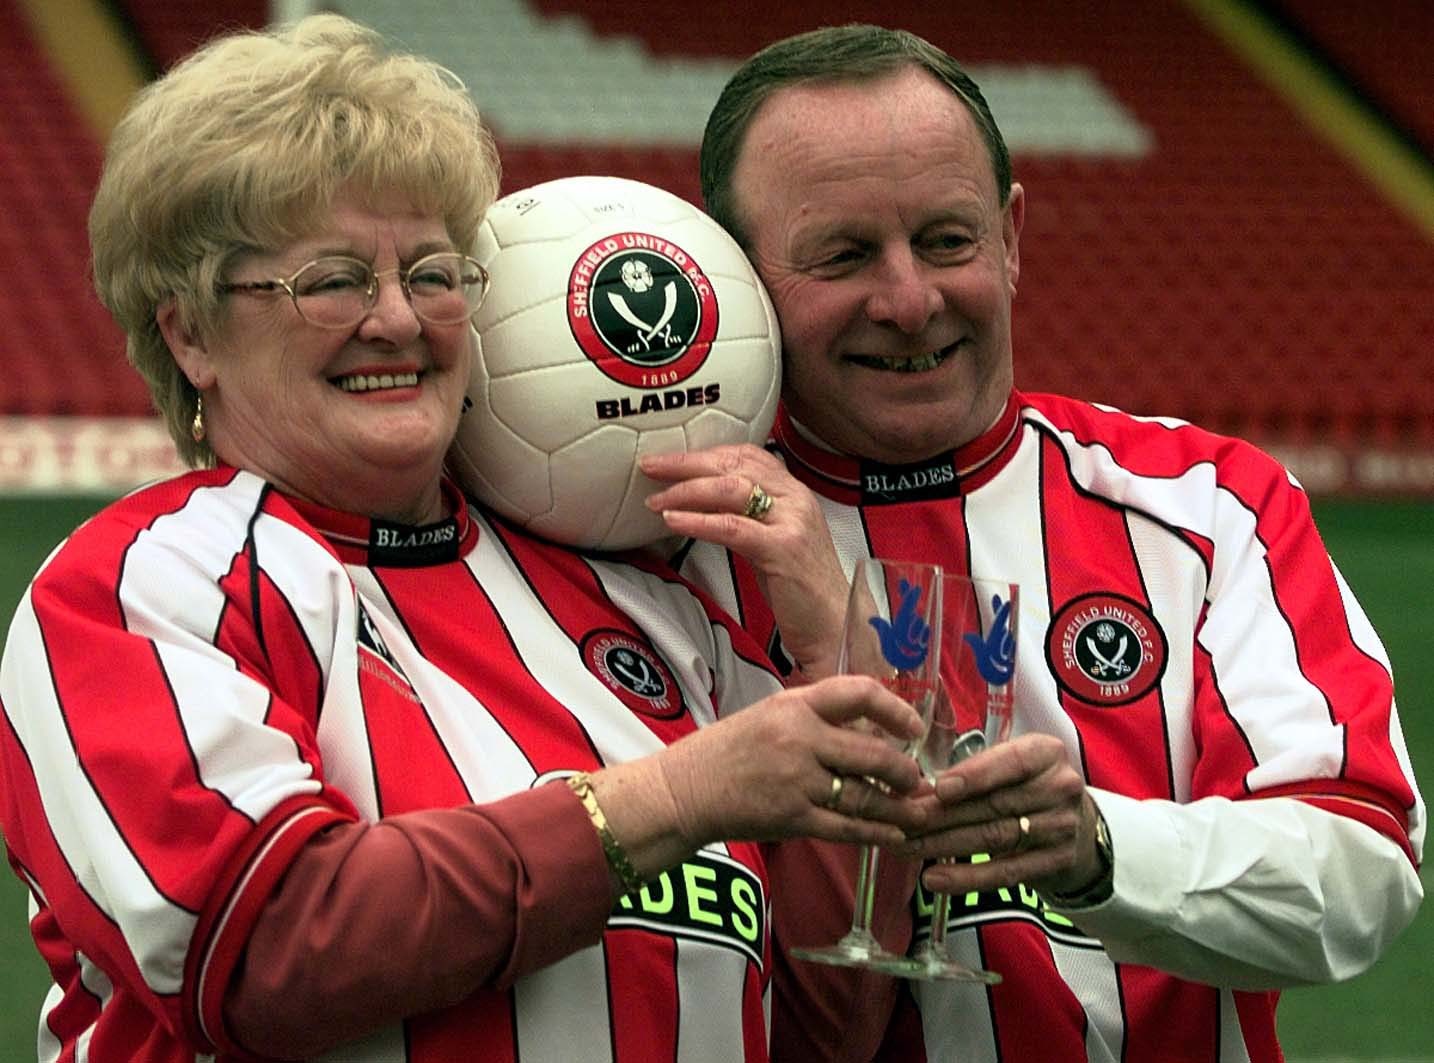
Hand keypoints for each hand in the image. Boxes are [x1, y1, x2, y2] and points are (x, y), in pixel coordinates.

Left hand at [641, 445, 847, 679]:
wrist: (835, 624)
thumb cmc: (801, 589)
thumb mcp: (772, 541)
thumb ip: (747, 517)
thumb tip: (703, 506)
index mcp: (794, 492)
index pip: (746, 455)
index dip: (705, 453)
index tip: (671, 459)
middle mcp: (796, 499)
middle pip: (734, 465)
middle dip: (687, 463)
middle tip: (652, 467)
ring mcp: (792, 521)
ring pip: (730, 489)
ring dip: (686, 491)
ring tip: (657, 500)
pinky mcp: (783, 549)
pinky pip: (732, 527)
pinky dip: (698, 520)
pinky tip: (674, 520)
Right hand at [662, 674, 929, 845]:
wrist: (683, 790)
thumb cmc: (726, 751)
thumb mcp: (769, 715)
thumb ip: (815, 718)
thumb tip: (867, 731)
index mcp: (795, 705)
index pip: (860, 694)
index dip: (897, 710)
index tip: (914, 727)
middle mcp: (800, 739)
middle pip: (874, 754)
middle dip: (905, 772)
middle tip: (919, 781)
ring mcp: (797, 781)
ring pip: (866, 796)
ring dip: (900, 808)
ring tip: (919, 813)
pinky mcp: (792, 819)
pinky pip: (846, 828)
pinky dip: (876, 833)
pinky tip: (894, 835)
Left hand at [899, 733, 1102, 897]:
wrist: (1078, 826)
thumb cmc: (1027, 785)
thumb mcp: (1009, 764)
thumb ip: (970, 770)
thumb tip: (915, 789)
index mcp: (1046, 752)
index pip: (1010, 762)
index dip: (974, 776)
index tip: (939, 789)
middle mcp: (1059, 787)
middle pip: (993, 804)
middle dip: (941, 814)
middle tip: (902, 821)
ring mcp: (1061, 827)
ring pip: (993, 838)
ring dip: (943, 845)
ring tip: (907, 847)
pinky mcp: (1055, 862)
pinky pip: (1004, 873)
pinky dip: (966, 878)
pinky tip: (934, 879)